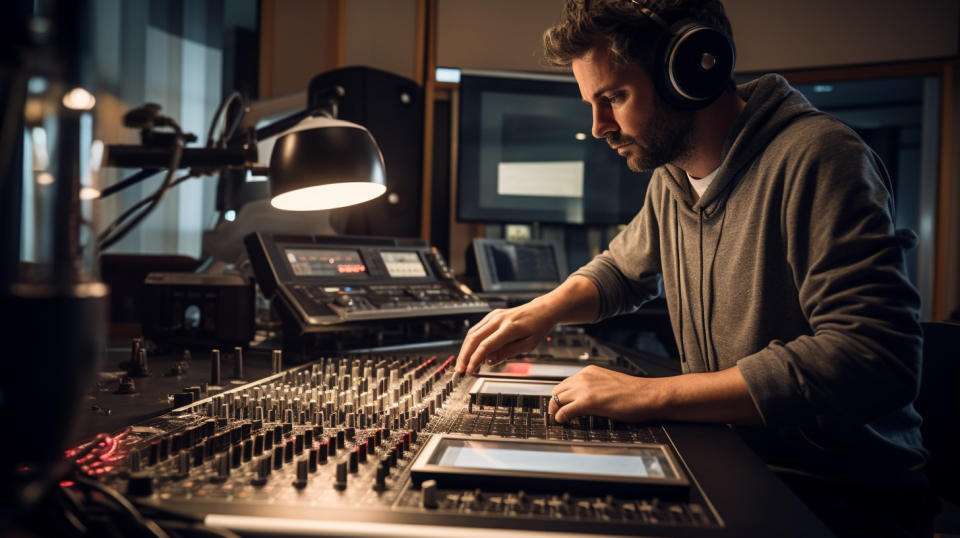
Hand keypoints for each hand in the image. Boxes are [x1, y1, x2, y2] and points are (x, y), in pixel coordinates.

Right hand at [455, 303, 557, 374]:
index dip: (475, 359)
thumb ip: (508, 352)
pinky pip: (477, 329)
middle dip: (464, 356)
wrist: (541, 310)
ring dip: (465, 350)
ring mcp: (493, 316)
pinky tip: (471, 353)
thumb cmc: (537, 328)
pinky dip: (471, 342)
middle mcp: (498, 319)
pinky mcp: (491, 316)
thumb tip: (489, 361)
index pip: (486, 345)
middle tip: (460, 370)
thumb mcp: (528, 345)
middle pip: (474, 338)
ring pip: (472, 333)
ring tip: (463, 364)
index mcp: (509, 328)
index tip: (469, 371)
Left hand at [548, 365, 663, 423]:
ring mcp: (585, 389)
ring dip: (555, 409)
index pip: (566, 382)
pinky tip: (561, 421)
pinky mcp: (588, 402)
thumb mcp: (609, 383)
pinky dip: (560, 416)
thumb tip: (587, 398)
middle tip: (554, 412)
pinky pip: (565, 410)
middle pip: (558, 389)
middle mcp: (584, 377)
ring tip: (556, 418)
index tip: (560, 403)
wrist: (647, 395)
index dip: (561, 395)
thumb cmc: (635, 392)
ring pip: (558, 399)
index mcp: (590, 372)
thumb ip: (595, 387)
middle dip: (554, 402)